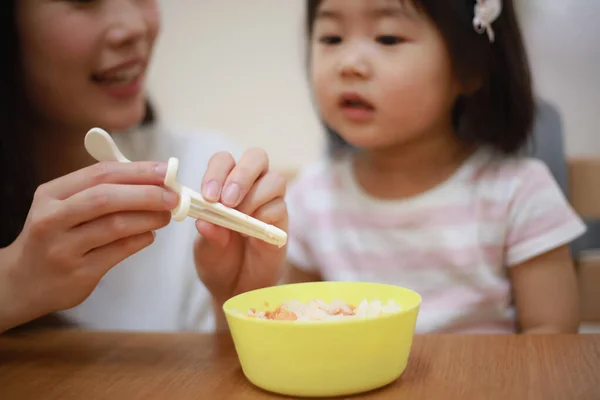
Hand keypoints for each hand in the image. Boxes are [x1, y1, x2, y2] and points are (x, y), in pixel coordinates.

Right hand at [0, 161, 177, 330]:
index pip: (100, 174)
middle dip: (147, 194)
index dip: (138, 170)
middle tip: (173, 196)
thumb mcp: (63, 205)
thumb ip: (100, 189)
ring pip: (116, 226)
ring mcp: (63, 248)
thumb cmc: (55, 235)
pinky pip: (119, 251)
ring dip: (149, 218)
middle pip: (107, 198)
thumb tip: (153, 177)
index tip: (166, 171)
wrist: (22, 281)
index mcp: (51, 194)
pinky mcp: (78, 273)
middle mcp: (52, 219)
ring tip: (166, 215)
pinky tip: (149, 235)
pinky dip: (141, 239)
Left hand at [194, 148, 286, 304]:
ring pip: (274, 179)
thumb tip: (206, 221)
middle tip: (227, 200)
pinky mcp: (282, 221)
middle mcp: (250, 187)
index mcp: (225, 184)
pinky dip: (264, 216)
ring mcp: (269, 202)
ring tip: (239, 221)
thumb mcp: (205, 250)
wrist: (236, 289)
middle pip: (256, 157)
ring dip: (254, 196)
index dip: (217, 172)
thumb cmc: (218, 261)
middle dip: (242, 174)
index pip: (224, 161)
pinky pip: (280, 207)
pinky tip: (252, 233)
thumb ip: (208, 235)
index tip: (208, 196)